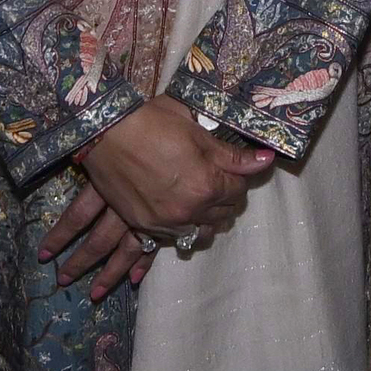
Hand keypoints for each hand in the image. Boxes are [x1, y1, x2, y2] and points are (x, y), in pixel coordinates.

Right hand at [44, 98, 267, 296]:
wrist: (105, 129)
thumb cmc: (152, 122)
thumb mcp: (196, 130)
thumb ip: (231, 155)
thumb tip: (266, 161)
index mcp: (208, 185)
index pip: (238, 191)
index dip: (238, 180)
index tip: (234, 172)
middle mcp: (189, 211)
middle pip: (219, 215)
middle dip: (223, 204)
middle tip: (219, 191)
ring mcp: (164, 221)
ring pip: (194, 235)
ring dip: (201, 226)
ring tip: (203, 212)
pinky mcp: (140, 223)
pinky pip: (161, 243)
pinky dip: (165, 243)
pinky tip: (161, 248)